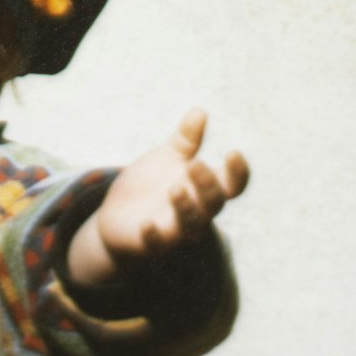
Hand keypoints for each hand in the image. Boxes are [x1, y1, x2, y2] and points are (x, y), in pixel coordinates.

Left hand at [67, 110, 248, 286]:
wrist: (117, 215)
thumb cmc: (151, 185)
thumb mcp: (168, 158)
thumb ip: (186, 140)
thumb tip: (200, 110)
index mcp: (202, 188)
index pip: (231, 185)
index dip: (238, 173)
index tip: (233, 153)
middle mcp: (195, 211)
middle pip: (213, 204)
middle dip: (207, 186)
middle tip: (195, 164)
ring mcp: (174, 229)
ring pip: (190, 226)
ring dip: (186, 209)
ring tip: (175, 189)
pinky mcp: (150, 242)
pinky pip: (156, 245)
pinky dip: (153, 236)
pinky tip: (146, 224)